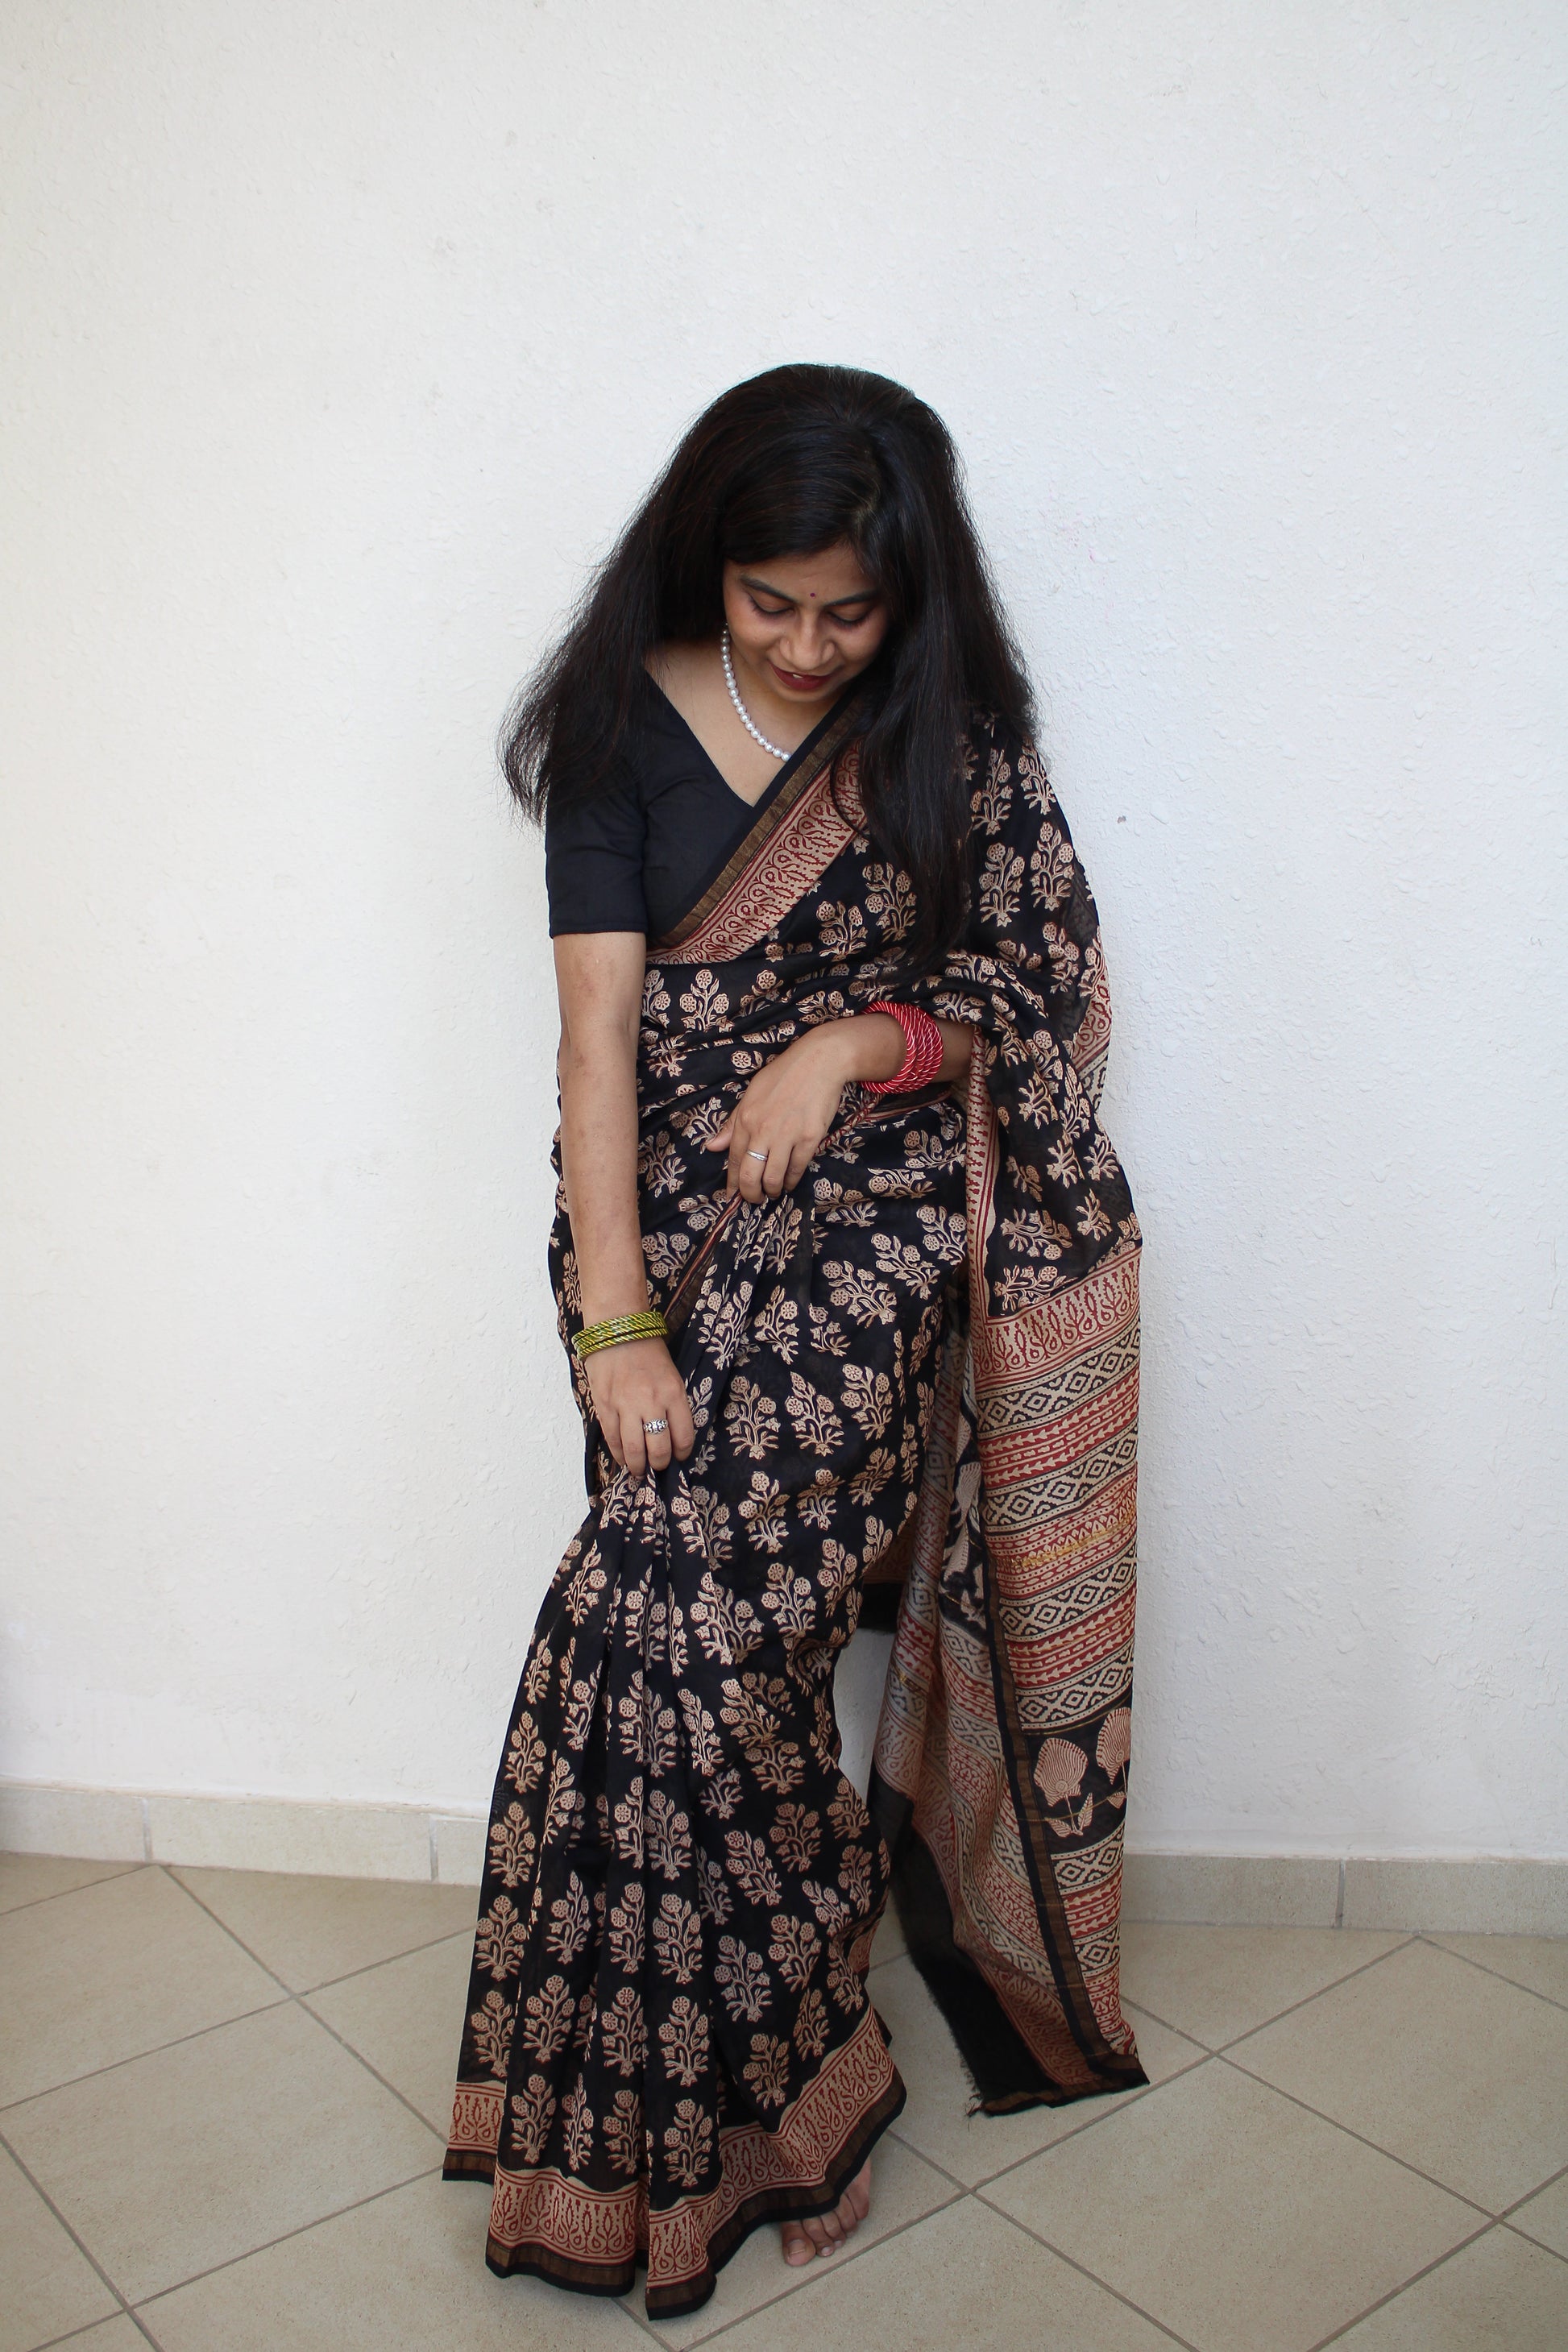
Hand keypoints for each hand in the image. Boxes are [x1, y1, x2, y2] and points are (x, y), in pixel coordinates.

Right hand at [584, 1337, 695, 1477]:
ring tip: (640, 1469)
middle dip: (660, 1463)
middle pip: (659, 1448)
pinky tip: (624, 1459)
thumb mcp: (671, 1374)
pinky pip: (613, 1439)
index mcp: (673, 1392)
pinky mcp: (605, 1405)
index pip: (683, 1435)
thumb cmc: (647, 1350)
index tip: (679, 1456)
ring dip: (639, 1466)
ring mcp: (625, 1405)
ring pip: (635, 1450)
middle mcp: (651, 1401)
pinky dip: (619, 1454)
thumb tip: (671, 1433)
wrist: (617, 1328)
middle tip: (659, 1466)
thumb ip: (672, 1402)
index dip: (682, 1453)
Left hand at [704, 1017, 901, 1200]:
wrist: (819, 1061)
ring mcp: (786, 1135)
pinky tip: (789, 1182)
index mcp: (745, 1118)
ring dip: (771, 1191)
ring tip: (773, 1192)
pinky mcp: (809, 1138)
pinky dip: (791, 1181)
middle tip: (754, 1199)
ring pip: (773, 1178)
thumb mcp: (752, 1093)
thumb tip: (713, 1147)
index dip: (732, 1182)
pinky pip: (796, 1169)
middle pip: (750, 1175)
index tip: (733, 1195)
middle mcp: (762, 1130)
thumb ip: (733, 1123)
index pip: (733, 1159)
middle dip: (750, 1194)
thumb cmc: (784, 1075)